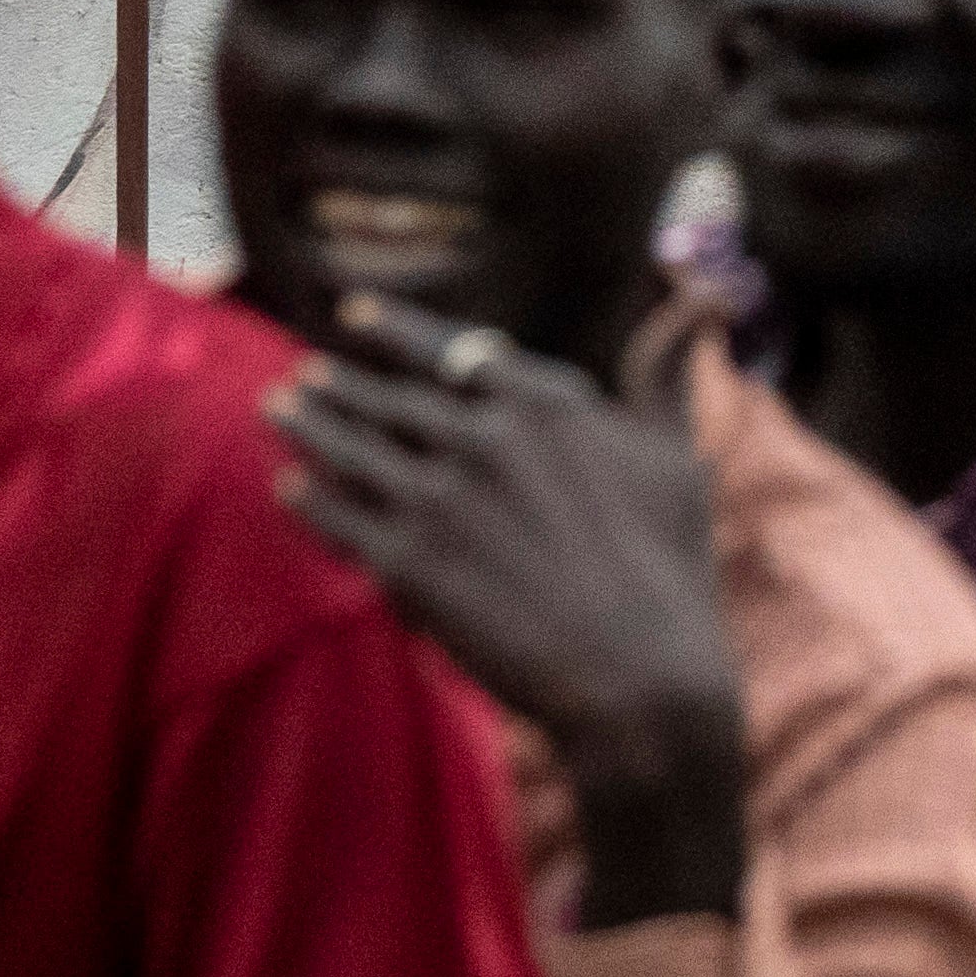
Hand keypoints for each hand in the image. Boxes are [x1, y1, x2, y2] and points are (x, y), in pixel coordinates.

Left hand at [279, 308, 753, 927]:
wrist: (640, 679)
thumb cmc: (670, 572)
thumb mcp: (678, 456)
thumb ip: (666, 374)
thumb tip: (699, 298)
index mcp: (546, 403)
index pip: (450, 348)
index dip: (393, 329)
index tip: (352, 313)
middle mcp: (485, 435)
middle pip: (388, 396)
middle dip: (339, 384)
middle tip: (302, 375)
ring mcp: (439, 497)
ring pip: (351, 445)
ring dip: (309, 425)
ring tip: (276, 408)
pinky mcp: (406, 563)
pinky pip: (338, 518)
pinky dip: (309, 499)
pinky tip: (289, 488)